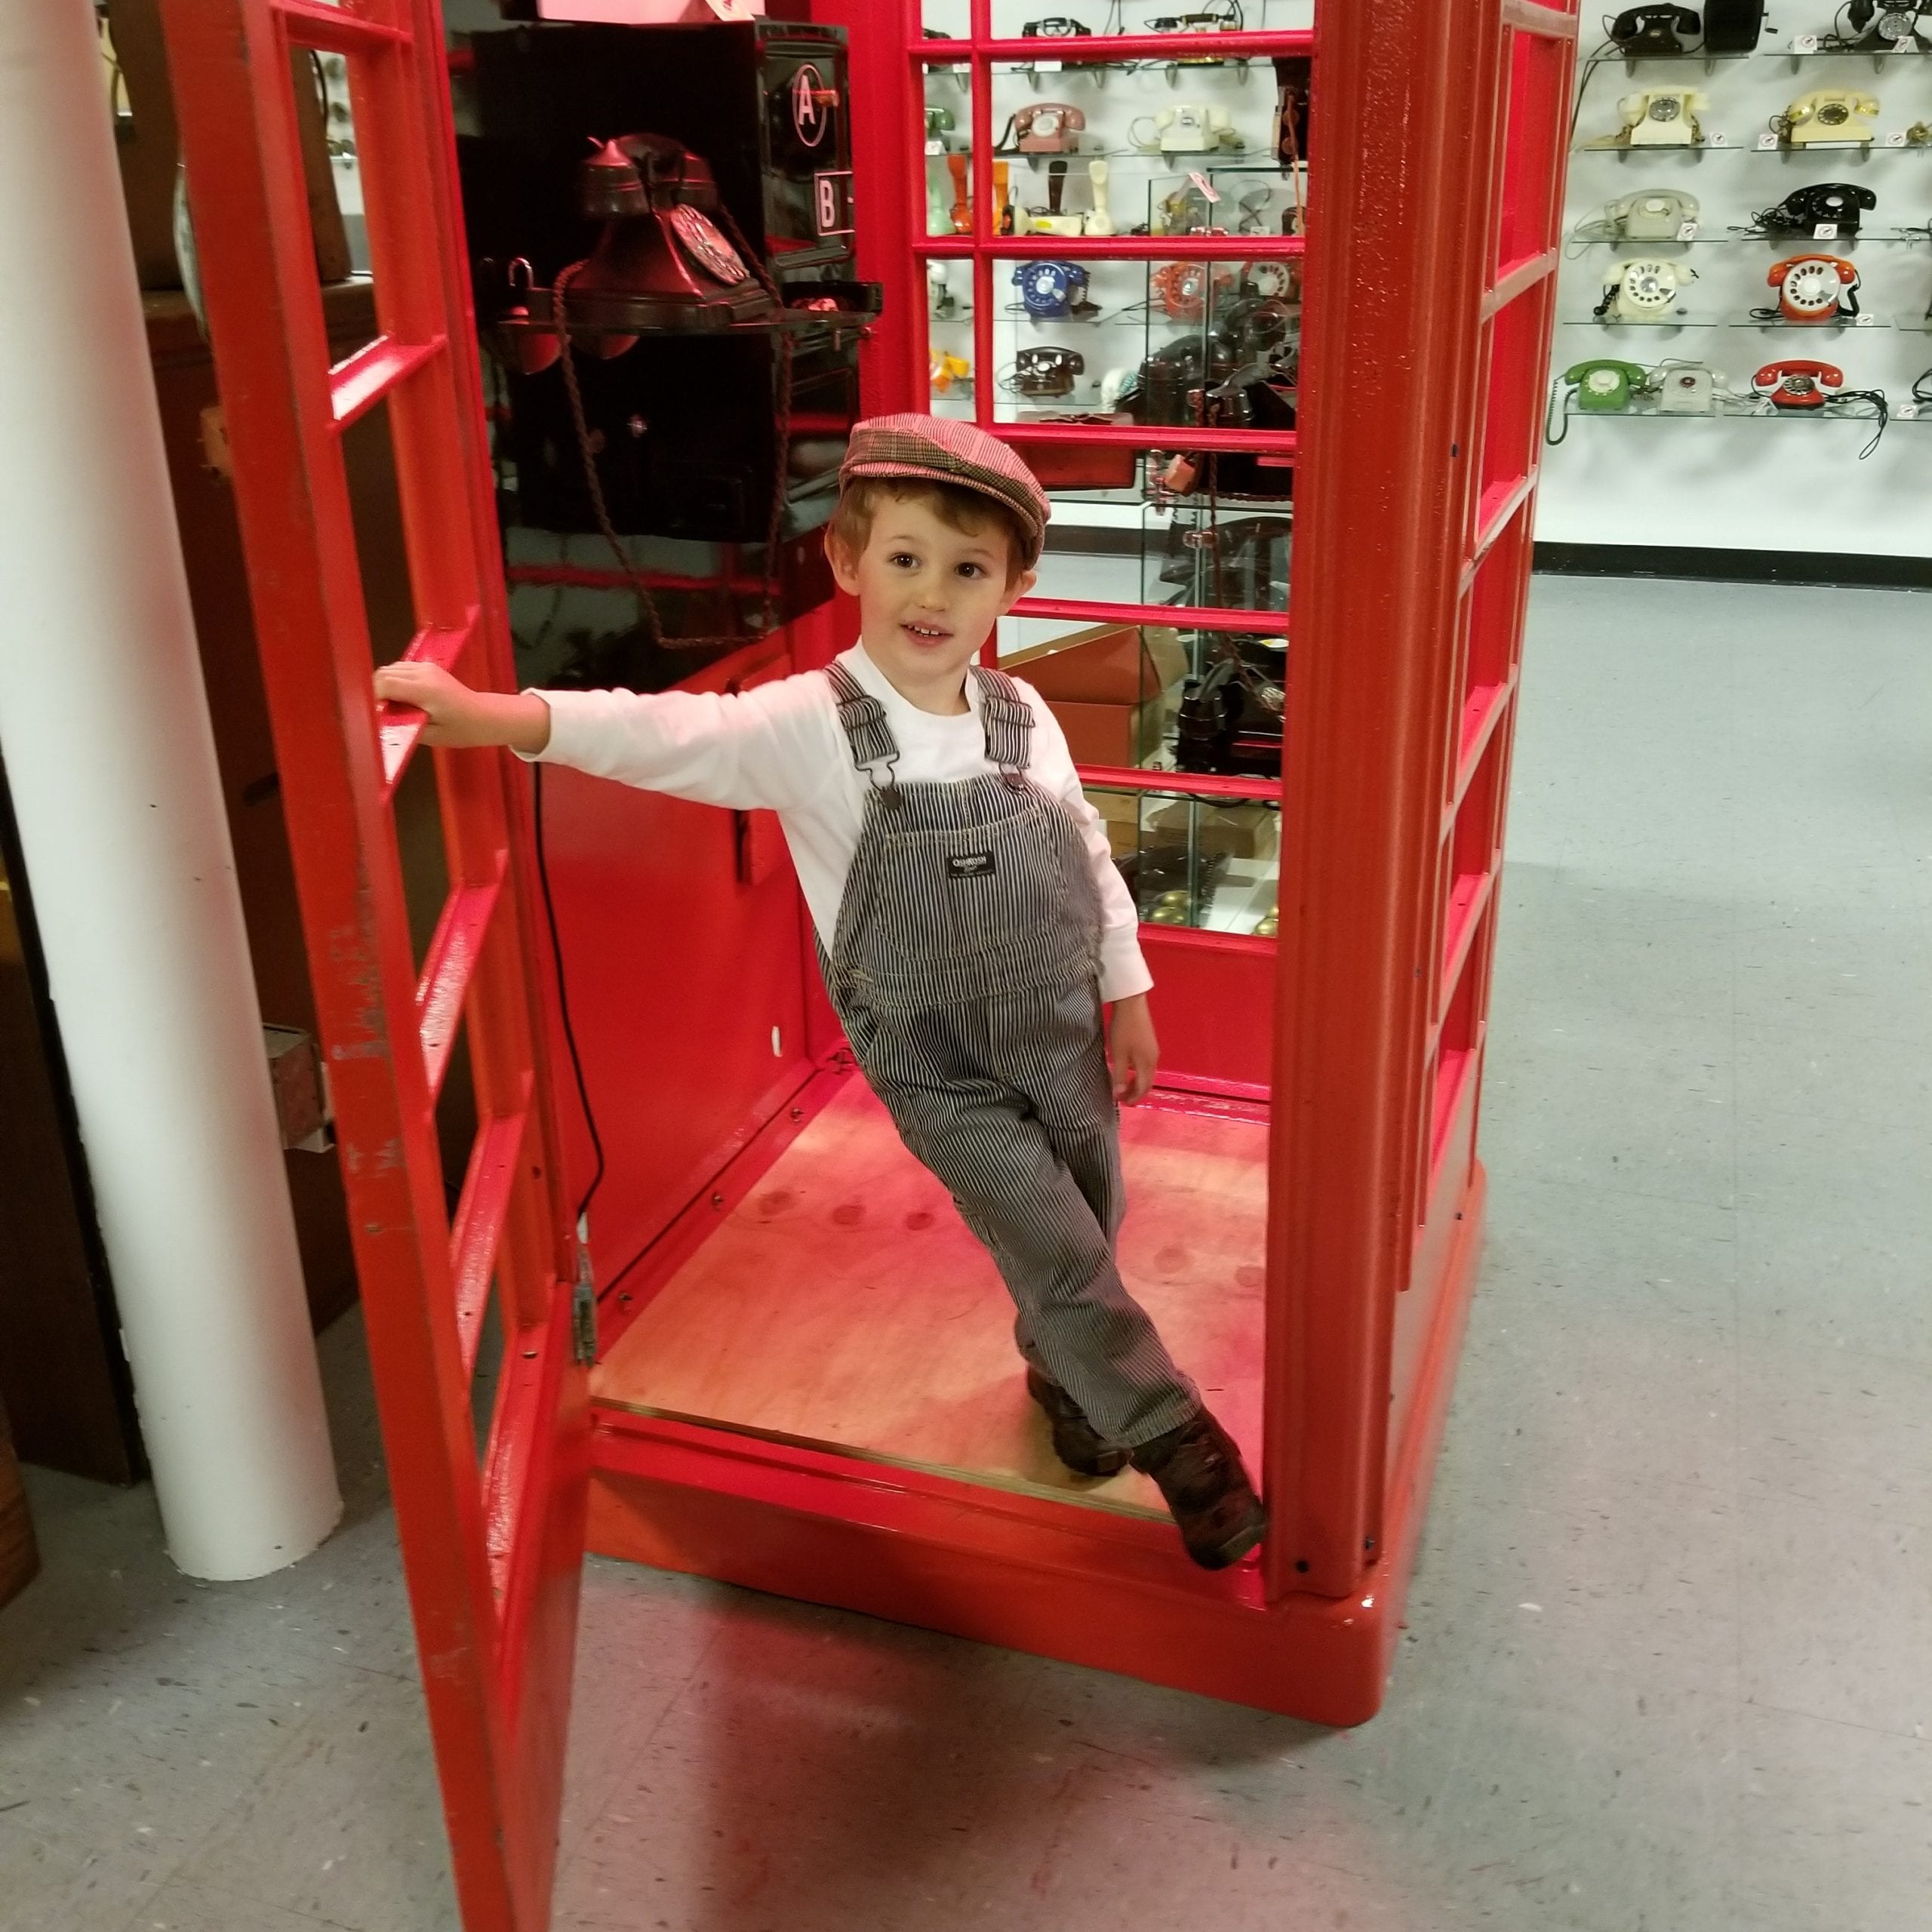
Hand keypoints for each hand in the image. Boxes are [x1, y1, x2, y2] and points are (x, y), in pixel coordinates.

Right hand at [372, 662, 549, 753]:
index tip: (373, 714)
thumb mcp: (432, 736)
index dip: (372, 698)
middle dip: (376, 692)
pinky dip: (394, 682)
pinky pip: (400, 669)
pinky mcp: (428, 667)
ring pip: (390, 669)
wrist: (485, 715)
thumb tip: (381, 721)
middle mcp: (424, 673)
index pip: (384, 684)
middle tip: (382, 714)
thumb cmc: (463, 729)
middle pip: (383, 673)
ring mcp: (426, 667)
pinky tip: (402, 699)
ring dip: (384, 686)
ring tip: (393, 708)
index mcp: (425, 690)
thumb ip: (404, 726)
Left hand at [1106, 992, 1158, 1105]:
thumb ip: (1119, 1075)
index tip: (1122, 1103)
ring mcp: (1153, 1050)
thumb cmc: (1123, 1029)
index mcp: (1146, 1064)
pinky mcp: (1149, 1043)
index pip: (1143, 1088)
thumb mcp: (1118, 1054)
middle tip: (1123, 1098)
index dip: (1133, 1098)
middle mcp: (1153, 1059)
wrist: (1131, 1004)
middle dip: (1136, 1092)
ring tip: (1123, 1086)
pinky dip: (1138, 1072)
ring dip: (1137, 1082)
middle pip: (1147, 1082)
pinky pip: (1146, 1064)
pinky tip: (1128, 1069)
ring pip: (1147, 1073)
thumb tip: (1119, 1094)